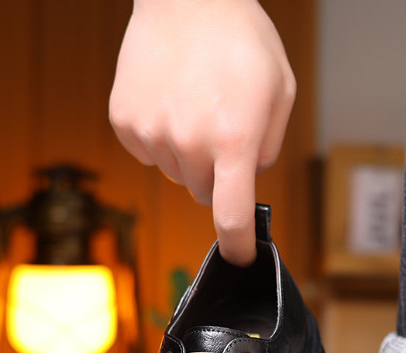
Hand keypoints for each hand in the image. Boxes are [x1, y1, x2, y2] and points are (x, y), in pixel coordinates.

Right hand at [109, 0, 295, 264]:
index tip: (240, 258)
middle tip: (220, 127)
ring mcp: (152, 132)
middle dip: (216, 174)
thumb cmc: (241, 40)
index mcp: (234, 140)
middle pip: (204, 192)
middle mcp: (189, 143)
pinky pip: (148, 152)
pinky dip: (160, 136)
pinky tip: (169, 100)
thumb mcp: (280, 94)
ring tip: (194, 103)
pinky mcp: (125, 121)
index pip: (232, 215)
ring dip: (188, 153)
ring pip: (176, 173)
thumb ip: (268, 148)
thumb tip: (248, 180)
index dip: (237, 245)